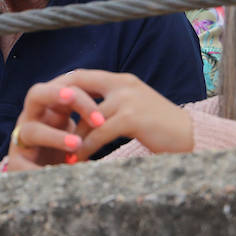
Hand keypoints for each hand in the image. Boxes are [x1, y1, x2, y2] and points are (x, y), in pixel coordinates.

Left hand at [4, 69, 193, 171]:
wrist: (192, 137)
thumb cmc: (162, 128)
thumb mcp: (136, 108)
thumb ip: (113, 105)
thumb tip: (87, 117)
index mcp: (122, 80)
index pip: (82, 75)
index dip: (61, 87)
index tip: (46, 104)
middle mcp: (123, 84)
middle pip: (78, 84)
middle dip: (57, 103)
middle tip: (43, 123)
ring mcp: (127, 99)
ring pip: (86, 116)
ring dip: (71, 136)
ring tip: (62, 152)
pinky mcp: (131, 117)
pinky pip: (98, 133)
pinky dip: (85, 148)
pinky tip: (78, 159)